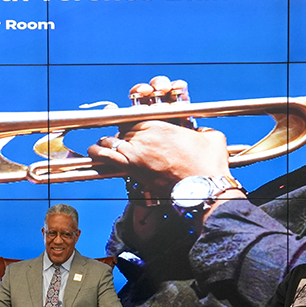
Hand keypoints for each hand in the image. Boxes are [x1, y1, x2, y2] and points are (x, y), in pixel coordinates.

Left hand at [87, 76, 232, 195]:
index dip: (132, 126)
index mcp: (163, 124)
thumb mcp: (213, 138)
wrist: (204, 187)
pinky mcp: (133, 167)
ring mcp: (138, 149)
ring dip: (106, 143)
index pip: (137, 119)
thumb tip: (204, 132)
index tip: (131, 130)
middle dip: (121, 137)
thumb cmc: (210, 165)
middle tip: (119, 142)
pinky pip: (107, 155)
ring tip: (101, 145)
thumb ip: (204, 131)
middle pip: (124, 131)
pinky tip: (93, 152)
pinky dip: (98, 153)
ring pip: (113, 140)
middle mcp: (147, 134)